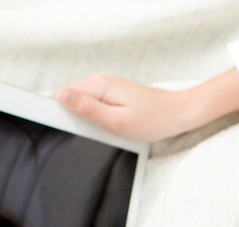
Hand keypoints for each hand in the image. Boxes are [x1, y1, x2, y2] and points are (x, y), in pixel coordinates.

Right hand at [54, 73, 197, 140]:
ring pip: (83, 105)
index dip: (57, 113)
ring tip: (107, 131)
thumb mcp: (117, 121)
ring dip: (88, 121)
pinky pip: (96, 107)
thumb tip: (59, 96)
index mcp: (98, 85)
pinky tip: (112, 128)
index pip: (61, 95)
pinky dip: (99, 120)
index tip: (64, 129)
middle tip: (94, 133)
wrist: (181, 114)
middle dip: (74, 119)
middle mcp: (100, 81)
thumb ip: (86, 109)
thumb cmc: (154, 120)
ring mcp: (107, 88)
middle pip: (71, 100)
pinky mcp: (114, 95)